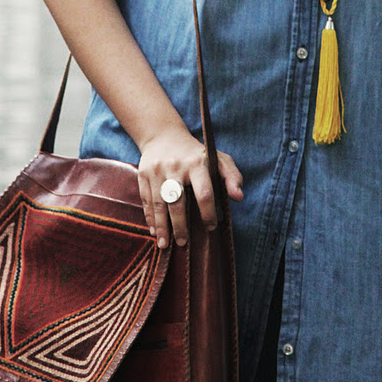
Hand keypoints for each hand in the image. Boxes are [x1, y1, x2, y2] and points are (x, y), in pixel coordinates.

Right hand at [137, 127, 242, 248]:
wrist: (163, 136)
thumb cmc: (197, 153)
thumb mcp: (219, 159)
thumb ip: (233, 176)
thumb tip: (238, 197)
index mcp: (197, 163)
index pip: (204, 193)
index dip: (208, 213)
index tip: (211, 227)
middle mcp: (175, 167)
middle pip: (177, 202)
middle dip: (180, 225)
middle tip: (183, 243)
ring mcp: (157, 170)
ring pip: (159, 203)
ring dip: (161, 226)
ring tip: (164, 245)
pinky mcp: (143, 174)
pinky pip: (146, 200)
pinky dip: (150, 217)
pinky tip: (154, 231)